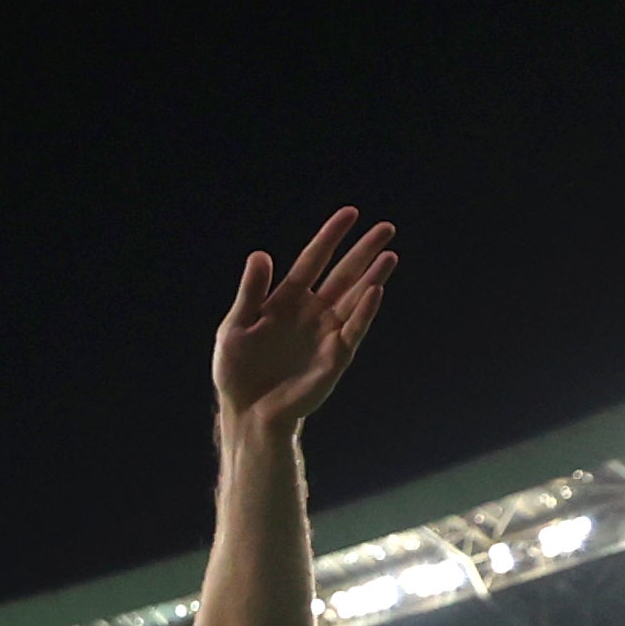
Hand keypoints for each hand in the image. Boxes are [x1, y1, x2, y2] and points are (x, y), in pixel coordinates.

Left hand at [214, 206, 397, 437]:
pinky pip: (353, 330)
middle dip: (363, 251)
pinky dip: (364, 312)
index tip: (350, 213)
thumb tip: (261, 255)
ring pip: (355, 298)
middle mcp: (312, 312)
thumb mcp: (235, 327)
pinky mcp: (335, 357)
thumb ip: (251, 292)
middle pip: (343, 274)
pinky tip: (374, 291)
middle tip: (385, 228)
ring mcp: (326, 333)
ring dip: (372, 277)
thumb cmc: (237, 371)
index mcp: (287, 300)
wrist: (247, 411)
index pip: (313, 261)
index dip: (330, 237)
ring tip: (389, 255)